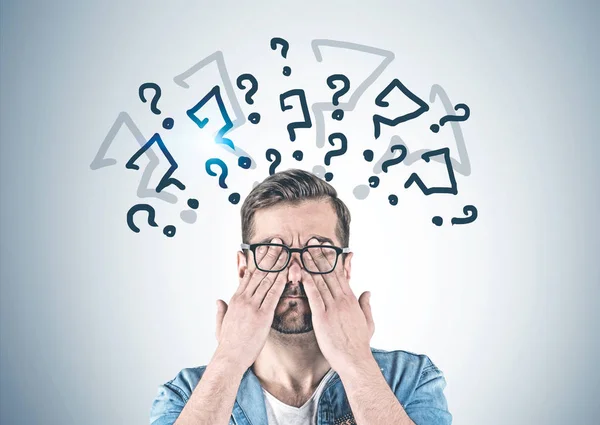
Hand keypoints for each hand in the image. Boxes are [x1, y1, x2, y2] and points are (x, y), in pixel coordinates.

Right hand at [214, 238, 287, 369]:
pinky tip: (287, 272)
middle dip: (270, 256)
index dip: (258, 260)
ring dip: (278, 264)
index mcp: (235, 299)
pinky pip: (273, 294)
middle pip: (259, 272)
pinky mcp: (262, 315)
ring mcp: (252, 306)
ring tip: (286, 251)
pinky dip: (280, 282)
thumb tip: (218, 301)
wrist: (229, 357)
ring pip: (267, 279)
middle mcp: (243, 299)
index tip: (265, 249)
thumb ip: (221, 310)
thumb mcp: (221, 322)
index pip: (248, 274)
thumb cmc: (227, 343)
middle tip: (278, 243)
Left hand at [301, 238, 374, 372]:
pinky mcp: (322, 317)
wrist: (355, 359)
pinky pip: (314, 296)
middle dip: (319, 257)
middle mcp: (342, 300)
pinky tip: (301, 273)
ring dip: (311, 265)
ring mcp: (332, 307)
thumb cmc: (359, 344)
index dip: (332, 260)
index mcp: (352, 300)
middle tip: (311, 243)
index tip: (325, 249)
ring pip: (321, 281)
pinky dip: (307, 283)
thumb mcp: (368, 321)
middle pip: (329, 273)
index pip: (340, 275)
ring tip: (303, 252)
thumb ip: (366, 305)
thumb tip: (367, 292)